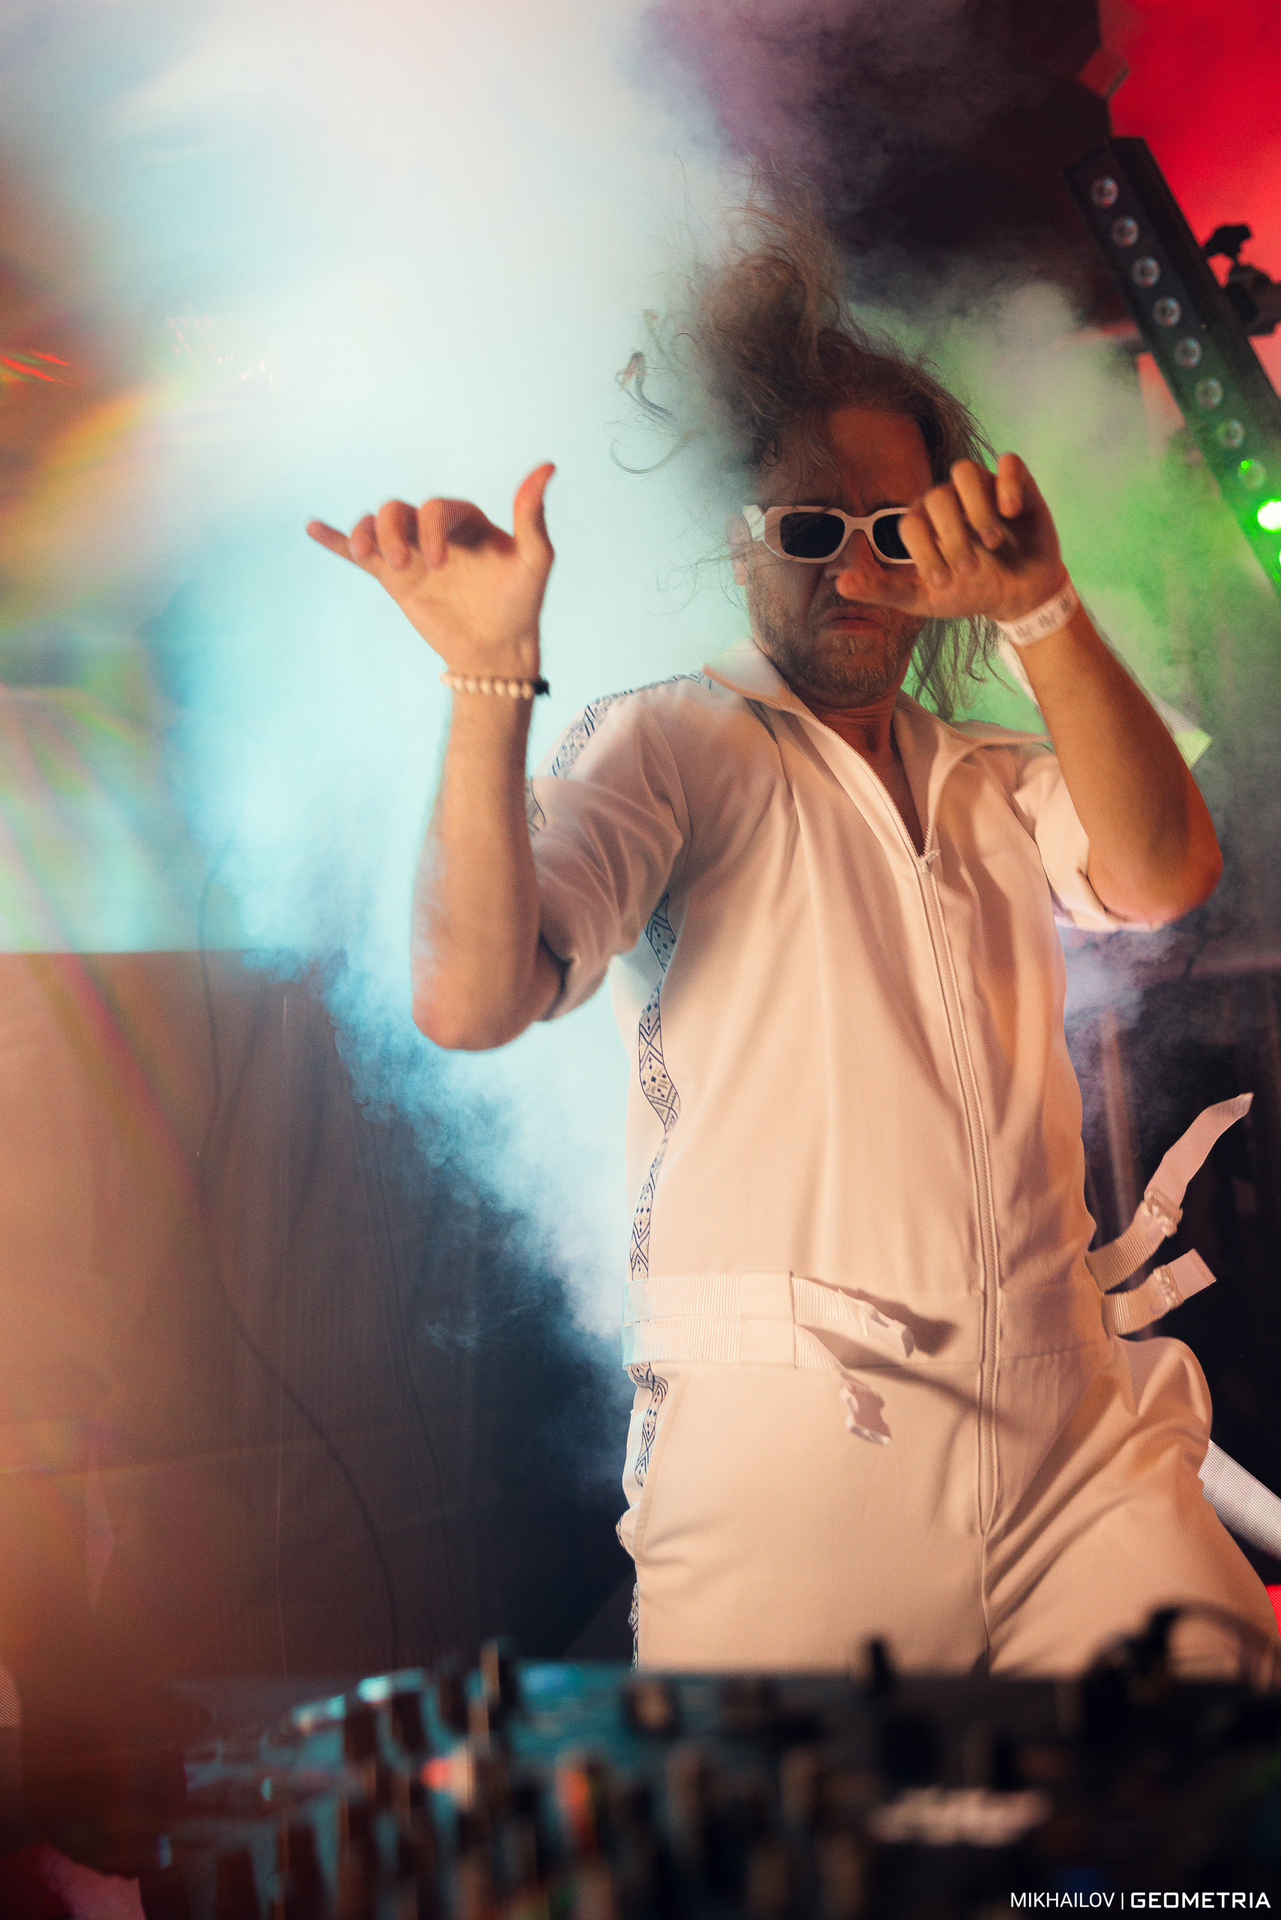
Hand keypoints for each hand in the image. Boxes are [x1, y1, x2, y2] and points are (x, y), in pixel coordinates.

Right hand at [306, 463, 554, 676]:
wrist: (496, 648)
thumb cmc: (520, 603)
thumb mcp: (534, 559)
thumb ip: (532, 515)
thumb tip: (547, 467)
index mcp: (464, 520)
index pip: (434, 507)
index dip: (430, 530)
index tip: (440, 564)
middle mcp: (434, 531)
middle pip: (398, 510)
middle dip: (393, 532)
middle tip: (404, 565)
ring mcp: (411, 553)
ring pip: (376, 525)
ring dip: (366, 534)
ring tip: (366, 554)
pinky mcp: (393, 578)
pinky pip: (358, 553)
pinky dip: (335, 539)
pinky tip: (312, 528)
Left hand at [837, 453, 1066, 624]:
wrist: (1018, 596)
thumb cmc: (967, 593)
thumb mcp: (923, 600)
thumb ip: (882, 589)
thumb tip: (840, 584)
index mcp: (923, 522)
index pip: (911, 523)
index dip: (924, 552)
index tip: (943, 582)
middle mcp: (948, 500)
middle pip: (938, 497)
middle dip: (953, 538)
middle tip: (969, 569)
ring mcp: (981, 489)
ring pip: (965, 471)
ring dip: (976, 509)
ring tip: (991, 541)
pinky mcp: (1015, 484)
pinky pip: (1009, 463)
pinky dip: (1008, 486)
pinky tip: (1011, 513)